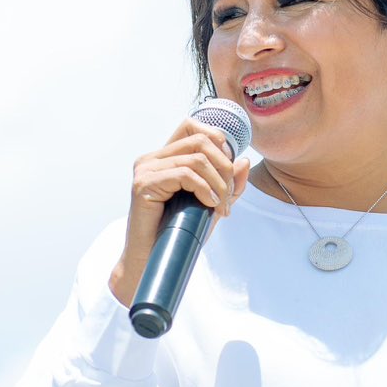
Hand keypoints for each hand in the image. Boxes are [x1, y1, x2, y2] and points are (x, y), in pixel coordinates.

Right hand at [108, 118, 250, 304]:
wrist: (154, 260)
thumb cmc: (180, 234)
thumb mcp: (212, 205)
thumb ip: (228, 184)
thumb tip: (243, 160)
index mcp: (164, 158)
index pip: (191, 126)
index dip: (218, 141)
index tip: (228, 171)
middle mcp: (151, 158)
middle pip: (201, 140)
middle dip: (225, 167)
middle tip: (229, 197)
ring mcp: (145, 169)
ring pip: (197, 158)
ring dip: (219, 184)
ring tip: (221, 207)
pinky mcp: (143, 184)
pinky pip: (185, 174)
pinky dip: (205, 189)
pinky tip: (209, 205)